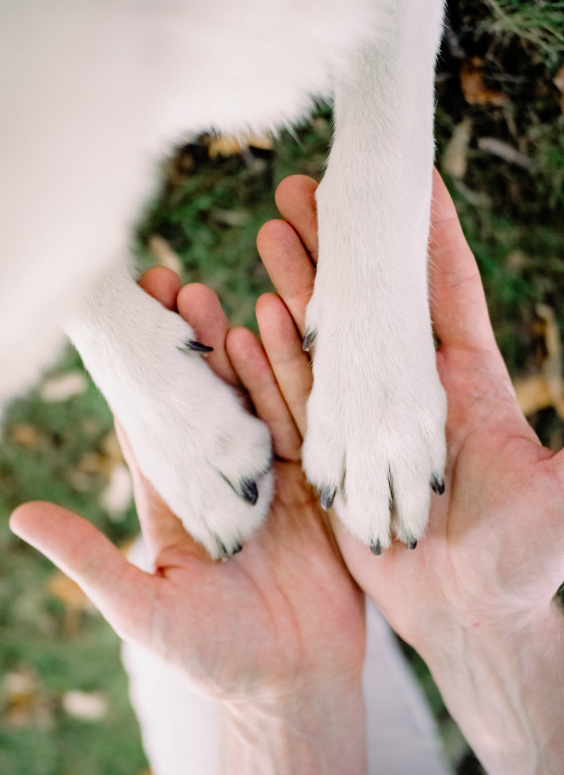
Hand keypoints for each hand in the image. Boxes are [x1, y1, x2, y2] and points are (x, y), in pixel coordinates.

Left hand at [10, 269, 366, 772]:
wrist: (294, 686)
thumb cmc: (214, 656)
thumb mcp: (145, 608)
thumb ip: (90, 558)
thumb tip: (20, 516)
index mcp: (176, 498)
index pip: (154, 420)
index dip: (141, 370)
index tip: (131, 319)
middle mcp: (222, 478)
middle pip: (204, 396)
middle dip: (189, 342)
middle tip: (176, 287)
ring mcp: (272, 477)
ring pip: (254, 398)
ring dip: (239, 347)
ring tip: (223, 299)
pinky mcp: (317, 482)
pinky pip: (304, 421)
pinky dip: (291, 377)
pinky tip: (278, 332)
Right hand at [254, 171, 563, 773]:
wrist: (469, 612)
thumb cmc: (526, 557)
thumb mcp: (561, 493)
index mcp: (465, 380)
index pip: (445, 287)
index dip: (429, 232)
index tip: (408, 176)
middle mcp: (411, 387)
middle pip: (372, 297)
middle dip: (343, 240)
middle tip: (307, 187)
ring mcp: (368, 416)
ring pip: (327, 336)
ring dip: (300, 284)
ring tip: (271, 231)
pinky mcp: (334, 452)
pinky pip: (300, 395)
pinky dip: (279, 354)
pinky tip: (255, 313)